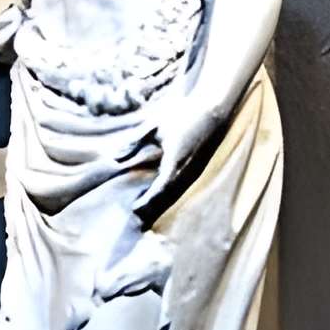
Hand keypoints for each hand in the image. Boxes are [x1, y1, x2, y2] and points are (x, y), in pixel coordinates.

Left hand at [137, 95, 227, 221]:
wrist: (214, 110)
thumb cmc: (183, 114)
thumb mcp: (155, 126)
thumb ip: (135, 142)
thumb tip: (115, 158)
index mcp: (175, 161)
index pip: (160, 188)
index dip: (148, 201)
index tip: (134, 209)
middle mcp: (187, 171)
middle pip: (168, 197)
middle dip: (152, 209)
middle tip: (136, 219)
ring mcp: (195, 171)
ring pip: (176, 194)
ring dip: (161, 205)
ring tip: (146, 214)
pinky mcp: (198, 169)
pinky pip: (183, 188)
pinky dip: (170, 196)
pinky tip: (161, 198)